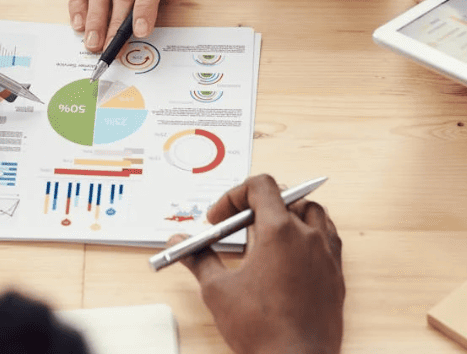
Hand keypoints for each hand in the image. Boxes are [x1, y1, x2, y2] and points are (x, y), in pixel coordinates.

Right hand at [167, 175, 343, 353]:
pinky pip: (328, 238)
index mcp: (279, 232)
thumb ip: (198, 258)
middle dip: (257, 206)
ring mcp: (327, 255)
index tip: (220, 217)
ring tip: (266, 235)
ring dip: (288, 214)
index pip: (261, 186)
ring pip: (312, 213)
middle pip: (285, 197)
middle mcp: (308, 237)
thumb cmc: (262, 329)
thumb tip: (179, 243)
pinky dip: (309, 235)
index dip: (234, 195)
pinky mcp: (336, 275)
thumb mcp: (218, 290)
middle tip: (237, 228)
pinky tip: (290, 255)